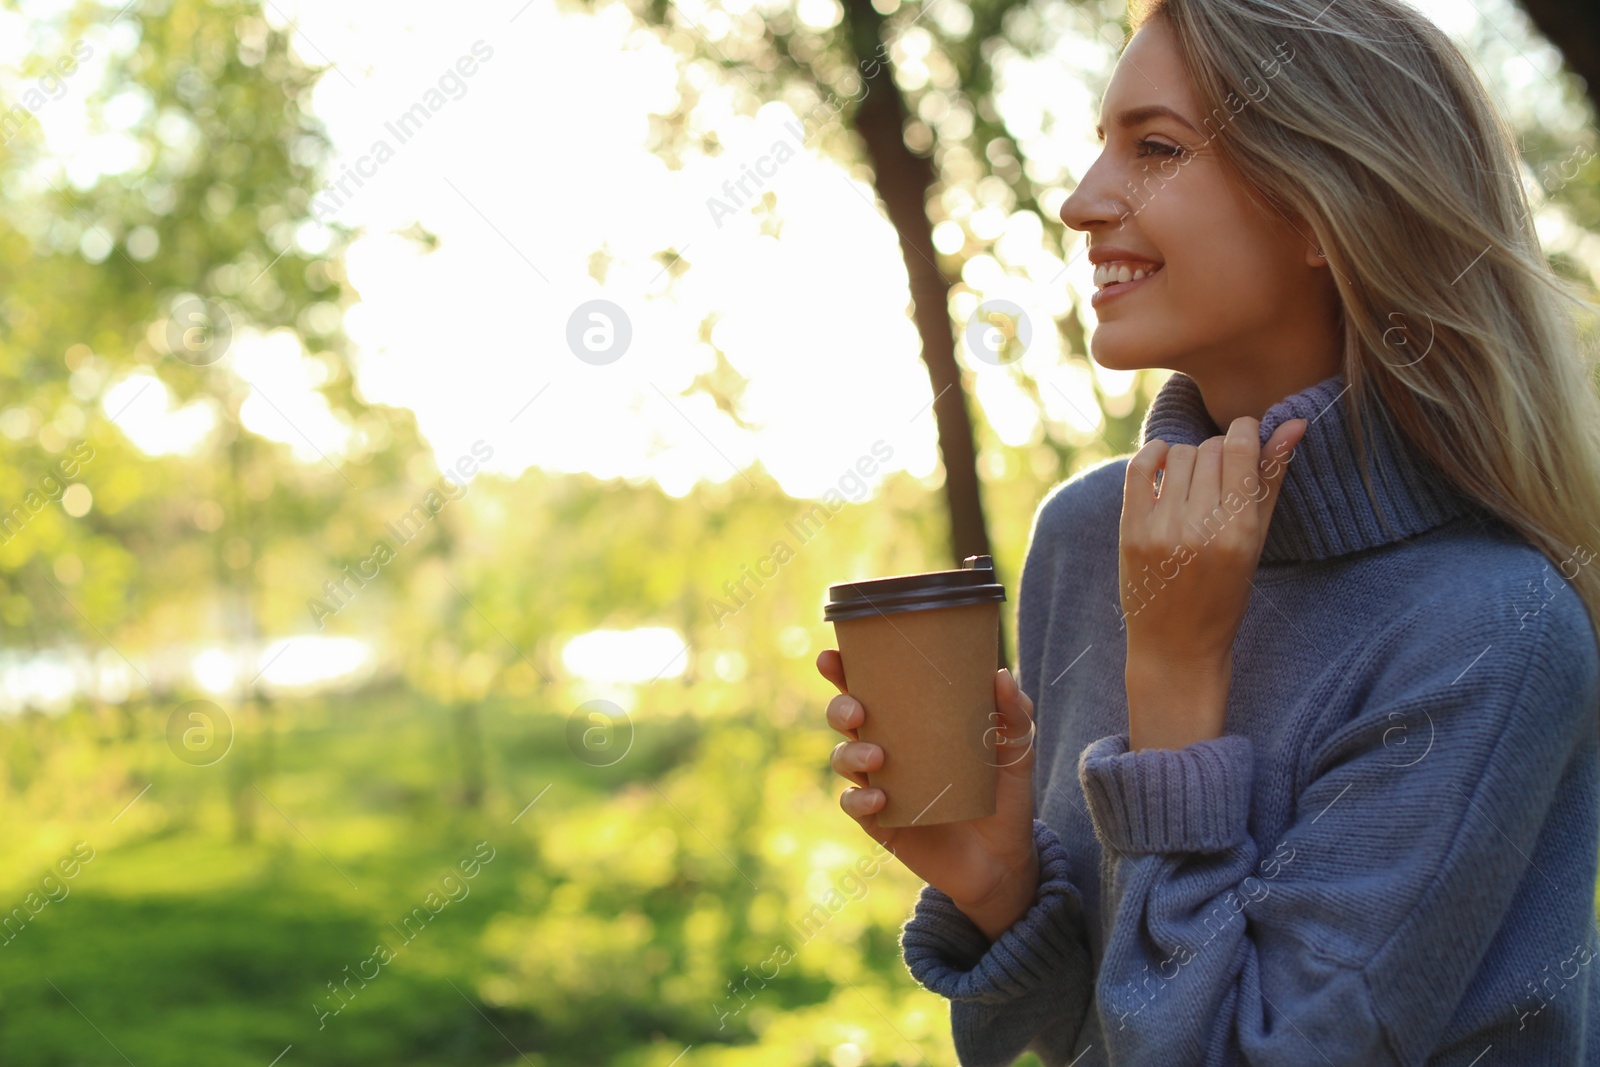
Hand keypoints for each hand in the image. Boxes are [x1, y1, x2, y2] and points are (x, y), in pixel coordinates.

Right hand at [818, 649, 1039, 941]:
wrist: (1005, 861)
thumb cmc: (1005, 798)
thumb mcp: (1018, 752)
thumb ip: (1014, 714)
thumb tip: (1001, 674)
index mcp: (913, 722)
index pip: (872, 688)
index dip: (845, 670)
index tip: (832, 655)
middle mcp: (889, 749)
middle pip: (845, 718)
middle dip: (839, 707)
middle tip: (857, 710)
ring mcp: (882, 785)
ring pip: (843, 759)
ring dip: (850, 753)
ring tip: (877, 757)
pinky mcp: (881, 822)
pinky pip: (854, 806)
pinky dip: (860, 800)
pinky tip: (880, 798)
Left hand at [1118, 416, 1305, 746]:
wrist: (1176, 646)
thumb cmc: (1225, 594)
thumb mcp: (1257, 541)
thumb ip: (1272, 479)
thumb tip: (1293, 423)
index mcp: (1240, 532)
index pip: (1241, 447)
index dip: (1246, 431)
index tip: (1246, 438)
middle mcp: (1200, 528)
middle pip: (1210, 449)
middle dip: (1219, 453)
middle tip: (1220, 478)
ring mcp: (1162, 530)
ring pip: (1178, 454)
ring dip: (1188, 458)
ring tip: (1194, 484)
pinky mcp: (1131, 532)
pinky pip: (1140, 467)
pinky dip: (1153, 455)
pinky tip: (1164, 464)